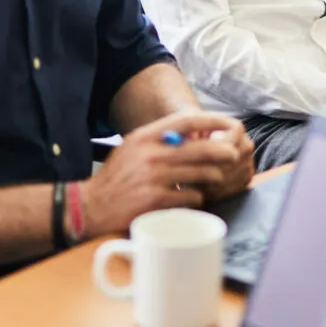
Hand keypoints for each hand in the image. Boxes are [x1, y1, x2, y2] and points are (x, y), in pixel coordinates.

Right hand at [81, 110, 250, 235]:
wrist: (91, 205)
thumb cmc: (117, 177)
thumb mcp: (132, 147)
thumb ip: (158, 138)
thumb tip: (192, 132)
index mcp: (145, 136)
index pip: (186, 120)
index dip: (211, 120)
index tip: (229, 123)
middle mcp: (151, 154)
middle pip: (201, 148)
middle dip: (223, 152)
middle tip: (234, 156)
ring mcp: (154, 178)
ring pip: (201, 174)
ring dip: (214, 177)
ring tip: (216, 179)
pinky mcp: (157, 200)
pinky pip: (191, 196)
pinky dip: (197, 197)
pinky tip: (194, 197)